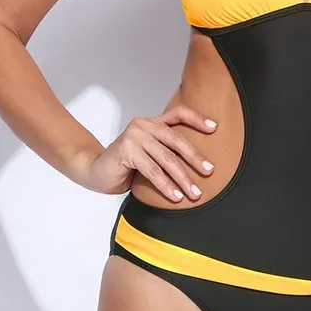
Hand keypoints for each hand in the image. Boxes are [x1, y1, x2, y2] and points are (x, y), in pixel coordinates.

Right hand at [74, 105, 217, 201]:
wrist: (96, 171)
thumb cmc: (126, 164)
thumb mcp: (149, 153)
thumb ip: (166, 150)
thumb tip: (198, 163)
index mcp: (152, 122)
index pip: (178, 114)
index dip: (197, 119)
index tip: (215, 128)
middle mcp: (144, 125)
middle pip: (176, 139)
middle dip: (195, 158)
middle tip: (209, 171)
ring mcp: (134, 137)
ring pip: (166, 159)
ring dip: (183, 178)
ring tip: (194, 193)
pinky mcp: (126, 151)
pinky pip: (152, 171)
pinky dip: (166, 185)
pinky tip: (175, 196)